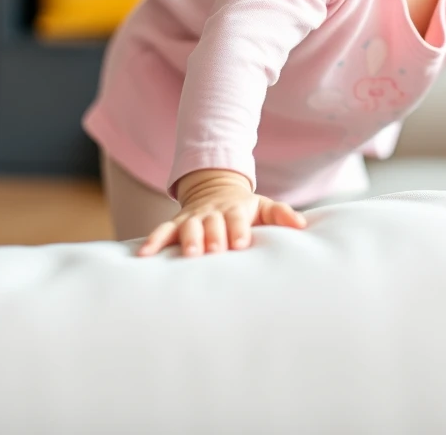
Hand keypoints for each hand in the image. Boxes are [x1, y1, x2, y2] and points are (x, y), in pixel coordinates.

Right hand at [137, 176, 306, 256]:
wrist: (215, 189)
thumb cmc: (244, 208)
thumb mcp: (264, 206)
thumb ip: (282, 214)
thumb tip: (303, 225)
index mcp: (234, 209)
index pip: (237, 219)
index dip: (239, 229)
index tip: (241, 243)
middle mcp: (212, 212)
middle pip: (212, 223)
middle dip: (213, 236)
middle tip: (215, 250)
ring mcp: (193, 218)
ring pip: (188, 226)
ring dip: (187, 239)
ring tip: (187, 254)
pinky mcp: (176, 224)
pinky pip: (162, 232)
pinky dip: (152, 242)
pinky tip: (143, 256)